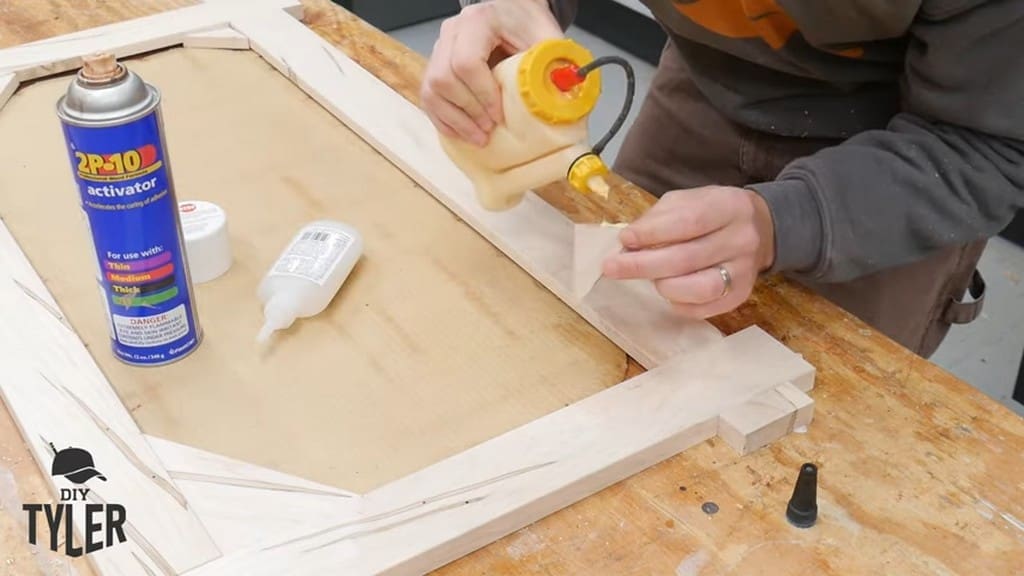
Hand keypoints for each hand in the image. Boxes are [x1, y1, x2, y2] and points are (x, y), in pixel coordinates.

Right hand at [420, 0, 562, 145]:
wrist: (513, 13)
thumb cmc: (528, 25)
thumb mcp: (546, 39)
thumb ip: (552, 65)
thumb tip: (558, 98)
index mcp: (478, 21)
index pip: (466, 61)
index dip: (482, 94)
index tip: (499, 114)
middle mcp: (452, 32)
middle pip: (444, 78)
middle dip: (468, 111)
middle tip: (490, 130)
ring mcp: (439, 49)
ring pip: (432, 90)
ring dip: (455, 120)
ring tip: (479, 137)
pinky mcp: (436, 66)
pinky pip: (429, 97)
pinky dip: (444, 119)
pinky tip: (462, 133)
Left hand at [602, 186, 775, 317]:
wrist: (760, 229)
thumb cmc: (712, 213)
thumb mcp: (688, 200)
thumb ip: (658, 218)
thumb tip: (628, 243)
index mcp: (729, 206)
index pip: (688, 222)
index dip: (653, 233)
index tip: (624, 239)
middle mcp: (742, 239)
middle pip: (688, 258)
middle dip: (643, 265)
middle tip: (611, 268)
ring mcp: (744, 271)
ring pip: (699, 288)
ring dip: (663, 285)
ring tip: (649, 278)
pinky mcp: (740, 296)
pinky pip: (703, 309)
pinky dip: (677, 303)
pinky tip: (667, 290)